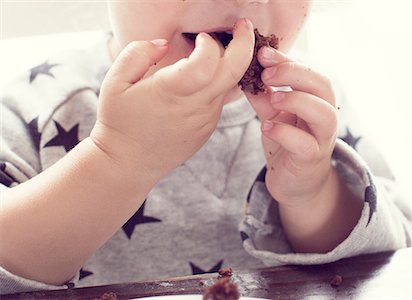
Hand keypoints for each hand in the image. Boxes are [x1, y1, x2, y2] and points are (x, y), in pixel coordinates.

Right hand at [91, 19, 254, 180]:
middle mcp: (195, 107)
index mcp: (172, 92)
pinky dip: (217, 84)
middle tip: (245, 26)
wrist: (129, 164)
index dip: (210, 43)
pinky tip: (201, 80)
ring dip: (229, 65)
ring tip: (215, 52)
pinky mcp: (208, 128)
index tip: (201, 37)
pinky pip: (220, 100)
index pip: (208, 62)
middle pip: (235, 71)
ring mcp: (205, 120)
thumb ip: (138, 53)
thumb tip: (165, 43)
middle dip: (246, 43)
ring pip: (229, 85)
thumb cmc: (119, 122)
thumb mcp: (115, 82)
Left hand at [245, 46, 337, 206]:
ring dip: (297, 100)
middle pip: (322, 86)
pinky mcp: (311, 160)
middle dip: (294, 74)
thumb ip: (263, 96)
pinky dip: (285, 133)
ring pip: (322, 113)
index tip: (263, 53)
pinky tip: (267, 127)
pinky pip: (304, 144)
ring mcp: (322, 139)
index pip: (309, 73)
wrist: (295, 183)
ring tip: (272, 97)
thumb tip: (244, 71)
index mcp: (316, 101)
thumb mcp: (273, 115)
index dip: (288, 61)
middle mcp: (324, 117)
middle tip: (267, 72)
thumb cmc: (287, 144)